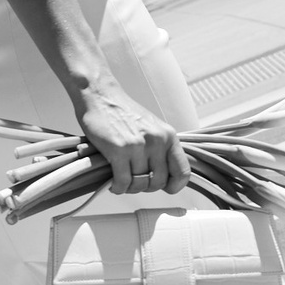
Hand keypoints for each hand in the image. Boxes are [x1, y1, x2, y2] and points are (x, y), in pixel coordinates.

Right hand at [75, 81, 189, 196]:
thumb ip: (161, 149)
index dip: (174, 186)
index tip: (164, 187)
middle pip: (158, 182)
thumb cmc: (123, 113)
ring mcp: (138, 146)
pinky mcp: (118, 150)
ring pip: (140, 184)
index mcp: (168, 136)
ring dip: (130, 188)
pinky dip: (118, 188)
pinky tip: (113, 183)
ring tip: (122, 181)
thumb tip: (163, 176)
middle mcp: (157, 141)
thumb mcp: (152, 128)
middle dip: (146, 187)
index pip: (183, 172)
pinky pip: (123, 182)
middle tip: (135, 182)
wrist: (101, 96)